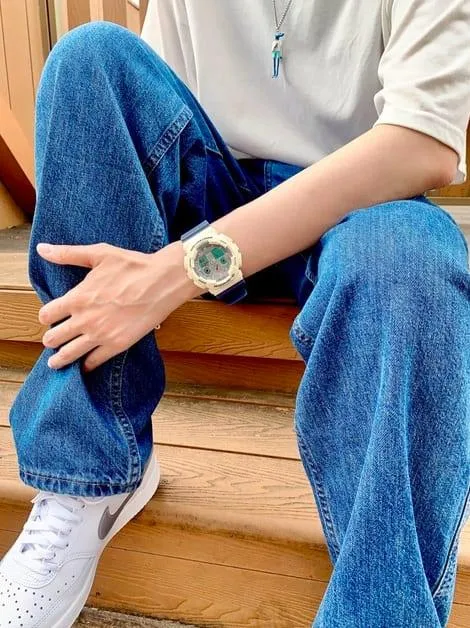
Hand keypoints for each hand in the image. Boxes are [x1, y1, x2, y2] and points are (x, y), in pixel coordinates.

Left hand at [37, 241, 198, 371]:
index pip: (46, 315)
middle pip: (53, 338)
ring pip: (68, 355)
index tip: (48, 318)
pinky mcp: (117, 345)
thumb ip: (68, 254)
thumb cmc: (133, 266)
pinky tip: (84, 364)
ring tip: (55, 363)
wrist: (163, 281)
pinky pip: (93, 362)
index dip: (45, 316)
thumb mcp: (99, 254)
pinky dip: (86, 365)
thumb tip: (42, 249)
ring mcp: (101, 335)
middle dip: (50, 339)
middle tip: (52, 341)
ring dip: (59, 359)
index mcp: (77, 298)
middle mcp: (85, 320)